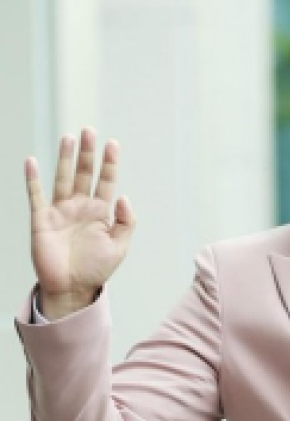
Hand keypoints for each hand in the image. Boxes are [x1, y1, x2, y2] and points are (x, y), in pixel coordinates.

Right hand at [25, 127, 135, 308]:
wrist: (72, 289)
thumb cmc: (96, 270)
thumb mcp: (119, 247)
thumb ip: (125, 222)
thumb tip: (123, 196)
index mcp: (100, 213)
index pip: (106, 182)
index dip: (109, 163)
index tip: (112, 143)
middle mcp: (80, 207)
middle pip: (84, 174)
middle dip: (87, 153)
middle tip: (89, 131)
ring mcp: (60, 211)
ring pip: (62, 178)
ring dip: (65, 158)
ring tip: (69, 138)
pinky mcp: (42, 219)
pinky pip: (36, 195)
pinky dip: (33, 178)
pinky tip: (33, 161)